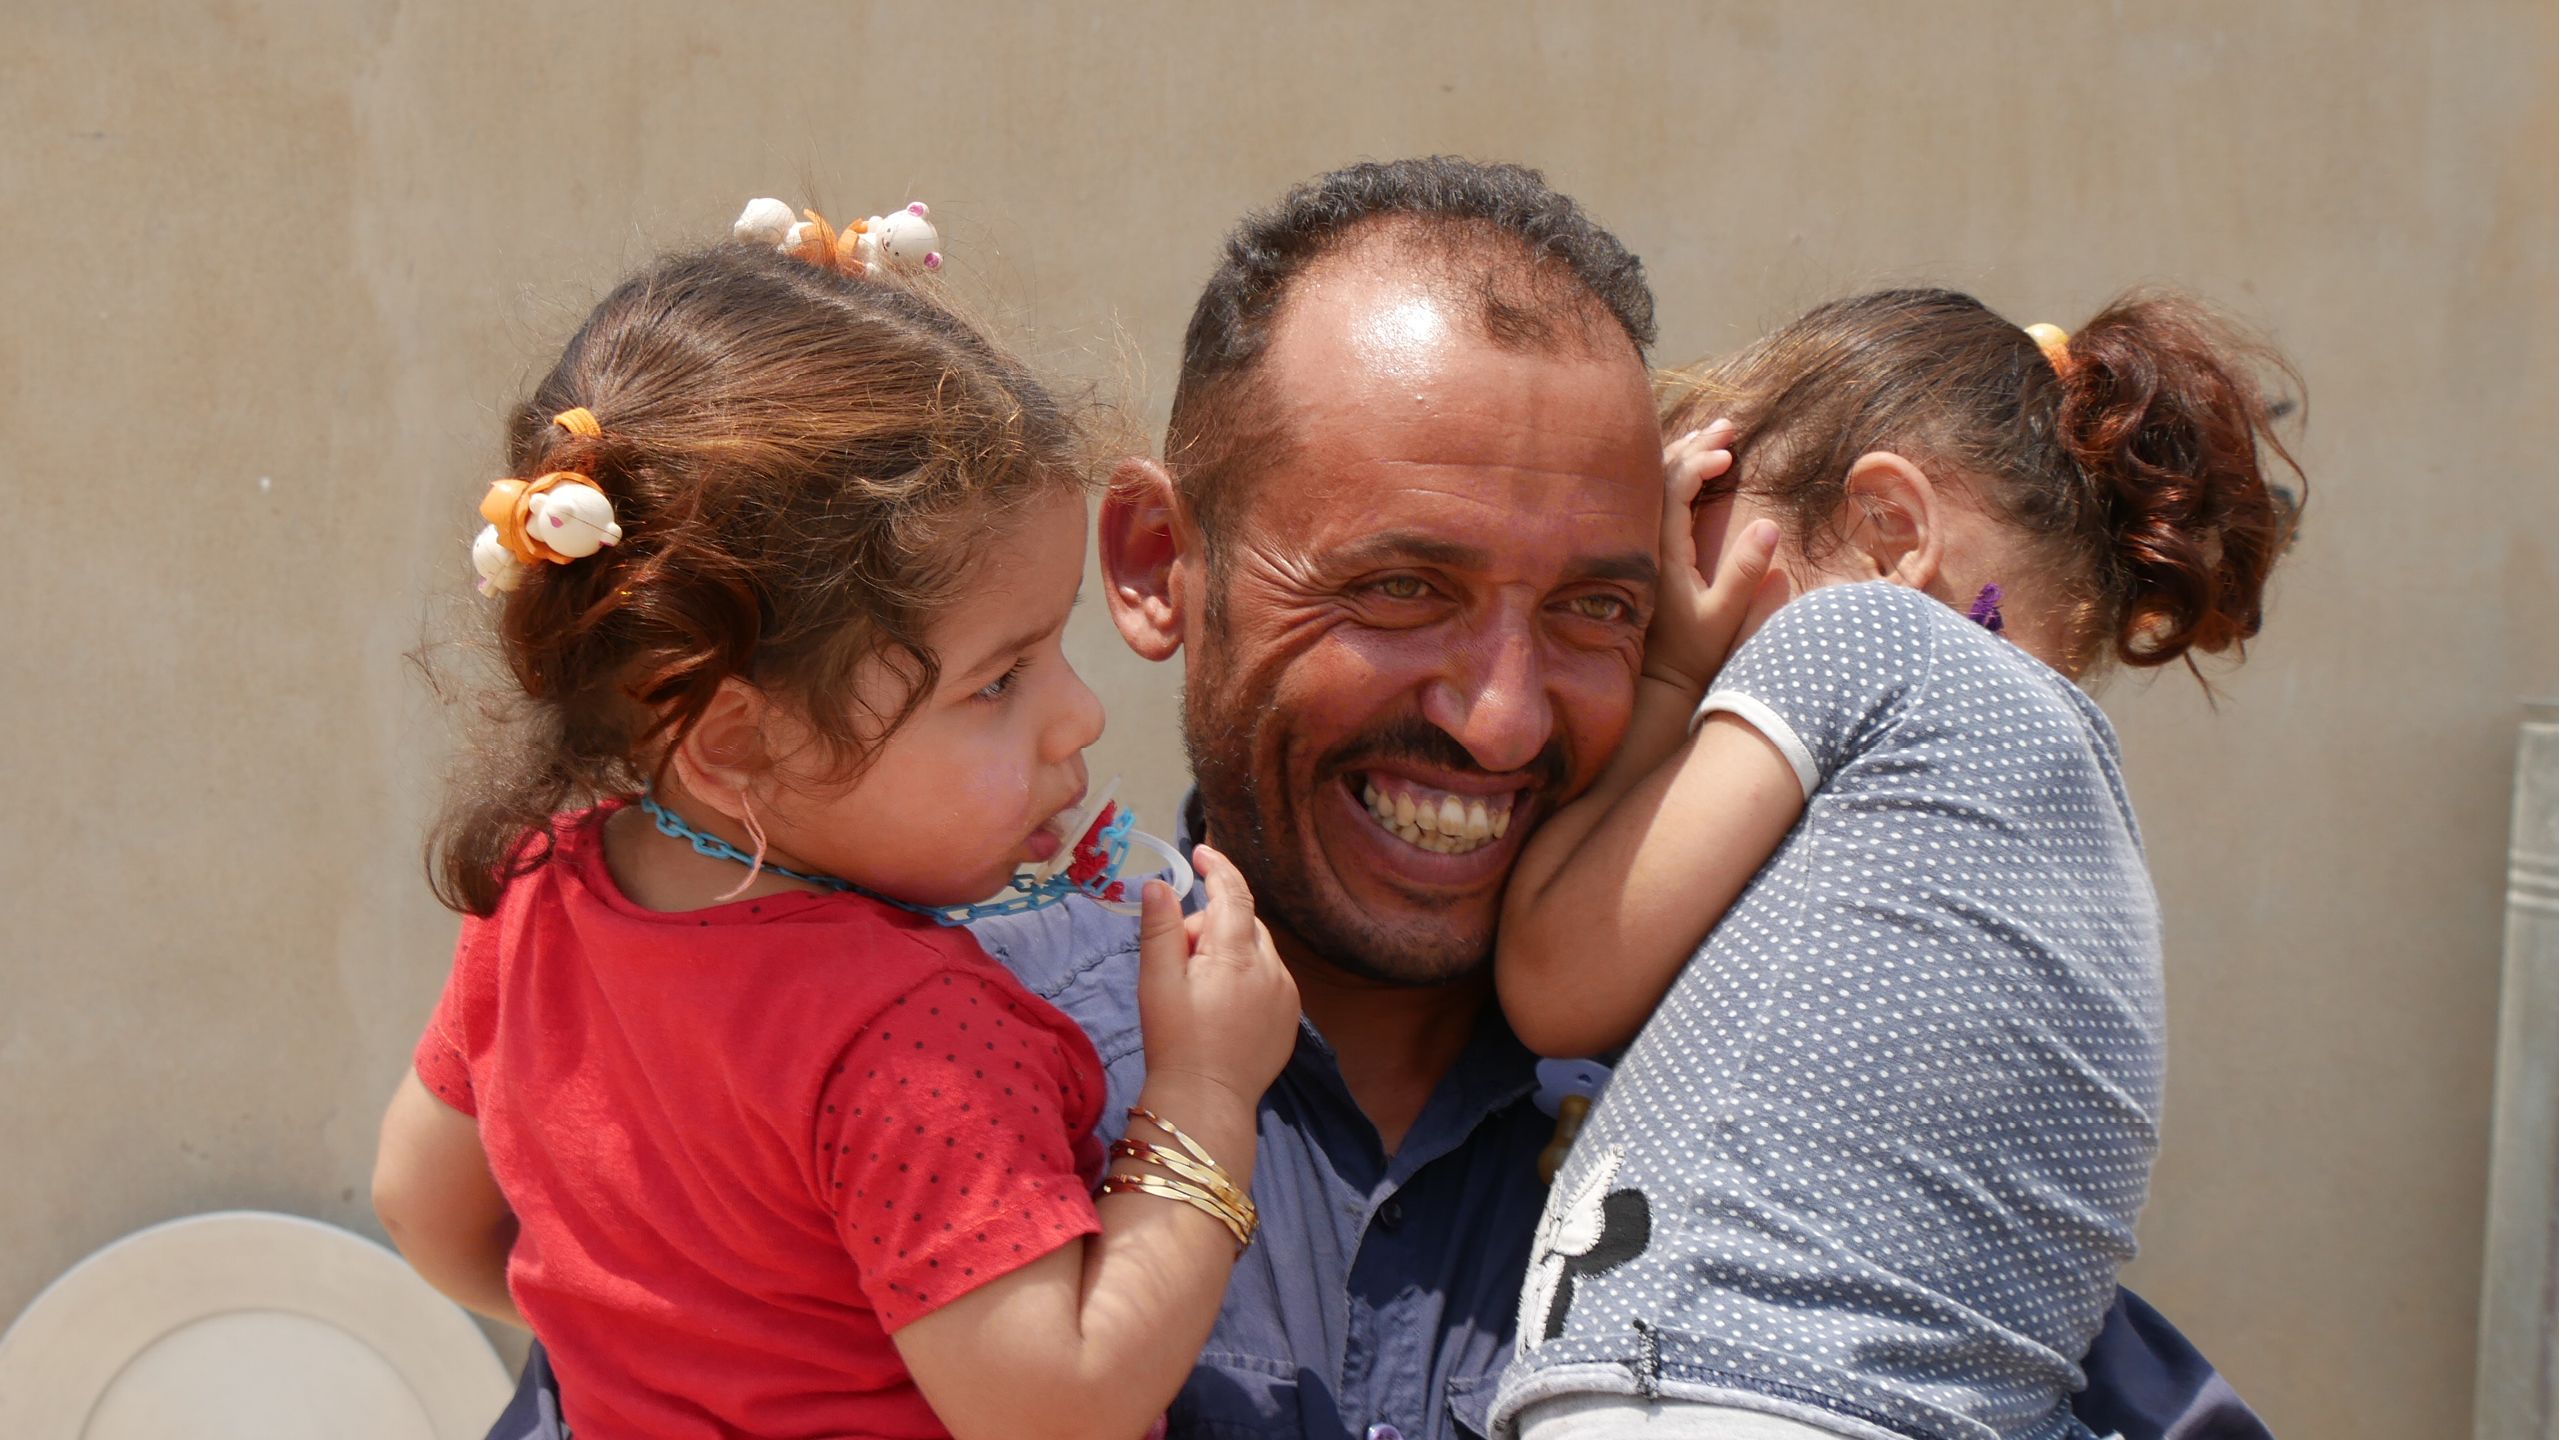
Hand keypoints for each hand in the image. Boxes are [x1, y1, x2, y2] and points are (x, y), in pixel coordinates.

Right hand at [1135, 844, 1299, 1107]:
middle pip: (1242, 921)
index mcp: (1237, 954)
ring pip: (1257, 948)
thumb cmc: (1174, 1040)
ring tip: (1198, 986)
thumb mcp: (1157, 982)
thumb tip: (1160, 882)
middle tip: (1178, 956)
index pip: (1234, 893)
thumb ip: (1160, 928)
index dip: (1217, 867)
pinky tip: (1223, 1003)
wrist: (1206, 1101)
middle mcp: (1271, 967)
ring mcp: (1286, 993)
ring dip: (1230, 949)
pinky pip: (1269, 975)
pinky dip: (1248, 974)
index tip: (1199, 853)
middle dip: (1210, 924)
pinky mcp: (1290, 1016)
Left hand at [1642, 421, 1779, 696]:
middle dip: (1695, 447)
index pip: (1674, 491)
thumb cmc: (1692, 653)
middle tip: (1727, 426)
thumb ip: (1745, 574)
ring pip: (1656, 484)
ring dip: (1683, 456)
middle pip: (1662, 477)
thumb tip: (1769, 525)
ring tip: (1713, 435)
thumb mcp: (1724, 617)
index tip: (1728, 455)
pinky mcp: (1650, 551)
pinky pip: (1657, 499)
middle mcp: (1647, 541)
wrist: (1658, 681)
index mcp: (1661, 551)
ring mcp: (1646, 544)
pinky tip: (1692, 465)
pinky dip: (1675, 475)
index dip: (1699, 465)